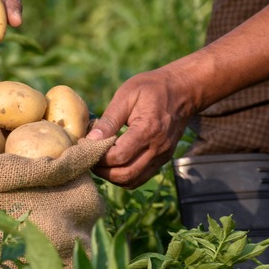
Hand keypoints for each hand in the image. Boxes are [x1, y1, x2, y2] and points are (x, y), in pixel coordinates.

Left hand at [87, 68, 196, 188]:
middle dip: (102, 171)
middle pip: (124, 174)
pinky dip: (125, 176)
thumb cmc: (152, 88)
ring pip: (132, 181)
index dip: (97, 156)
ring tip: (100, 161)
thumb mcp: (126, 95)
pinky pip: (141, 177)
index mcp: (147, 130)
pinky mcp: (163, 159)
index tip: (85, 146)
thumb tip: (90, 140)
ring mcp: (162, 156)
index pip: (118, 156)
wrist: (184, 90)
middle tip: (89, 157)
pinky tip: (114, 163)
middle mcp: (157, 148)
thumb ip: (108, 120)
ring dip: (112, 176)